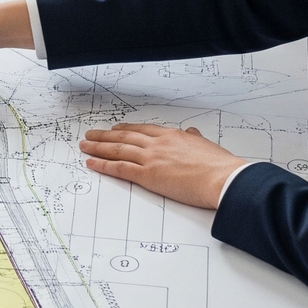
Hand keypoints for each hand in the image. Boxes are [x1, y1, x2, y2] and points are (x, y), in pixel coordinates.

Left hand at [78, 123, 238, 208]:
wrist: (223, 178)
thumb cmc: (219, 166)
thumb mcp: (206, 146)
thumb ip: (195, 139)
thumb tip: (192, 133)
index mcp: (172, 136)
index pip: (142, 129)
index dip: (126, 128)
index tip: (115, 129)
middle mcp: (158, 144)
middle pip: (124, 136)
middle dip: (105, 136)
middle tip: (91, 135)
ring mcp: (151, 158)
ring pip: (118, 150)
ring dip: (98, 148)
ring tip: (85, 146)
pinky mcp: (148, 175)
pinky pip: (120, 168)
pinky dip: (103, 165)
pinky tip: (92, 163)